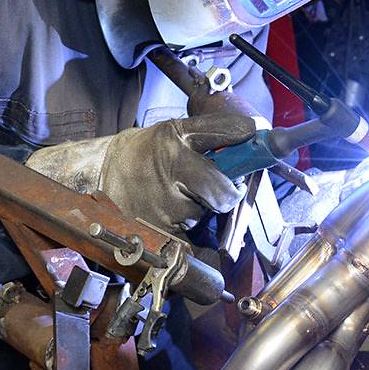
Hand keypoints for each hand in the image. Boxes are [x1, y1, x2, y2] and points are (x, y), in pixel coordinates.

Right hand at [26, 113, 253, 233]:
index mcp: (176, 141)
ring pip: (203, 214)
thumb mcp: (173, 130)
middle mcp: (171, 172)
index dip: (247, 140)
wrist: (99, 176)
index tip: (269, 142)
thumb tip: (252, 132)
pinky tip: (176, 220)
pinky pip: (191, 239)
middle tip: (219, 189)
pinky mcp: (159, 231)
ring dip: (200, 209)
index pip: (222, 135)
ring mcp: (164, 205)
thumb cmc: (145, 154)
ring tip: (177, 197)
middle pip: (220, 191)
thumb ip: (213, 131)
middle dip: (226, 193)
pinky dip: (191, 234)